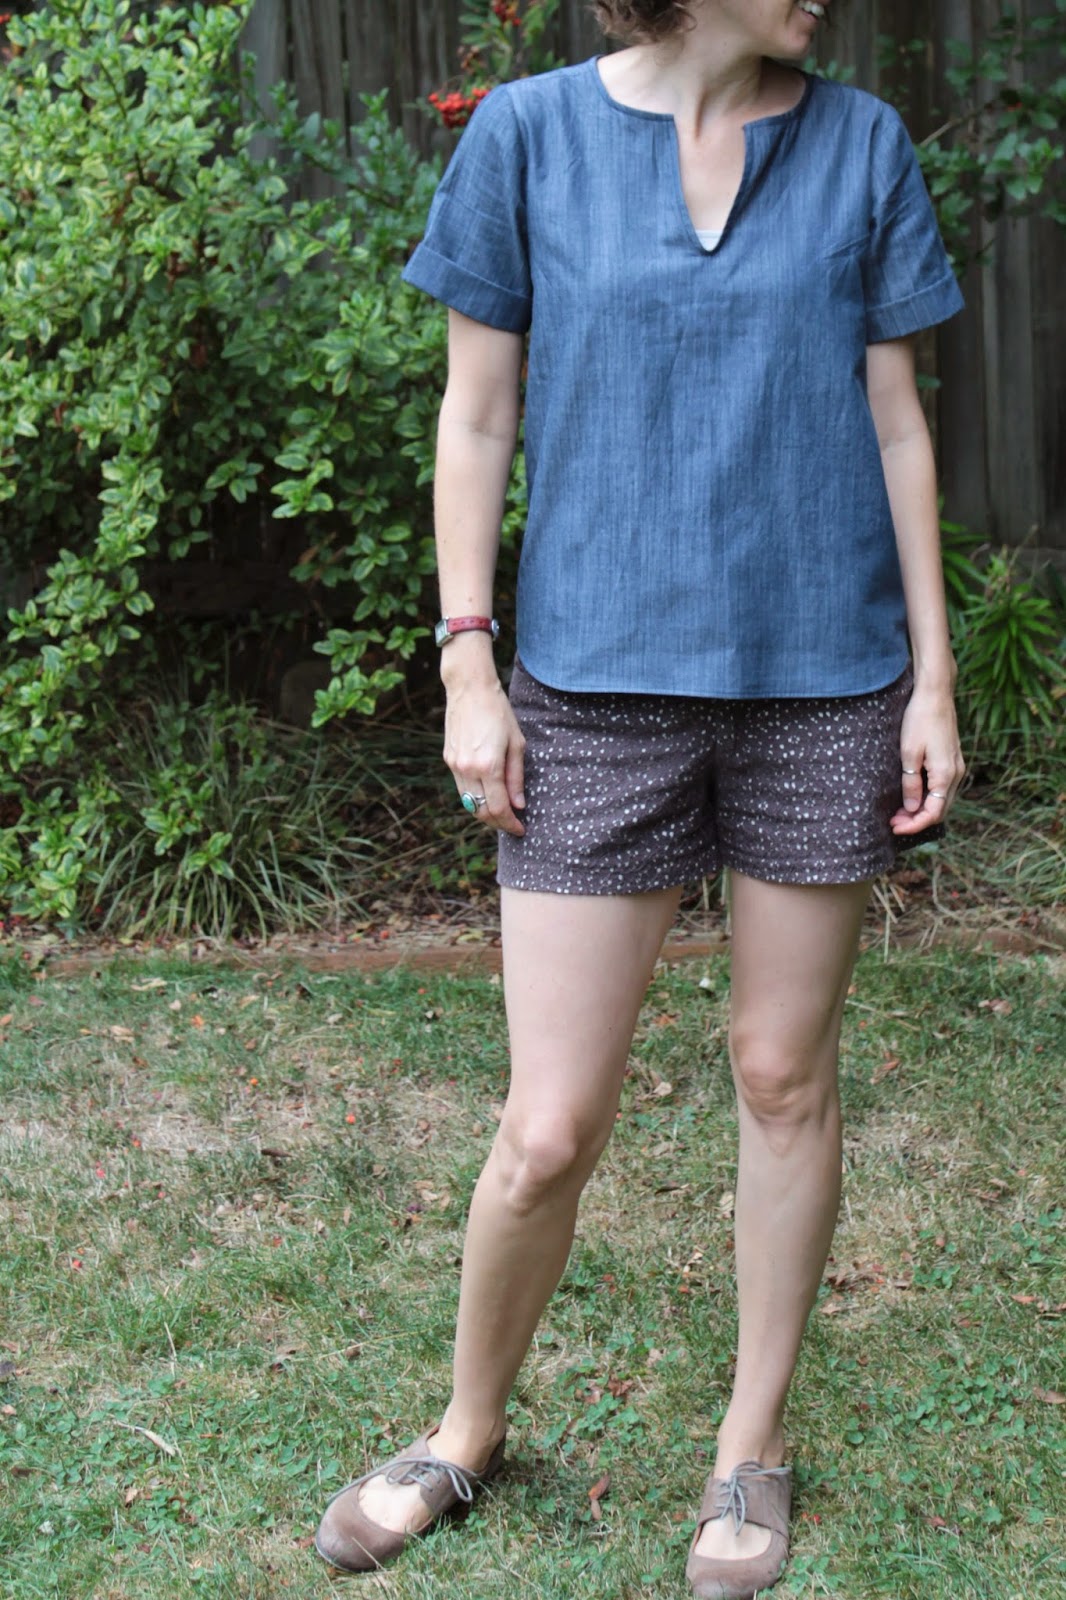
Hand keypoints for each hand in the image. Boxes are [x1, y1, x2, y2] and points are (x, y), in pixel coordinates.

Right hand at [443, 674, 526, 836]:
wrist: (469, 689)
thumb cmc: (499, 712)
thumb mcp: (516, 744)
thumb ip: (516, 777)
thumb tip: (518, 805)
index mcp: (488, 766)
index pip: (498, 808)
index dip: (510, 823)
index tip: (521, 829)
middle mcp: (468, 769)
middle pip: (481, 811)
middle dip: (498, 822)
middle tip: (512, 824)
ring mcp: (454, 766)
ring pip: (469, 803)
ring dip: (485, 812)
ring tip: (502, 812)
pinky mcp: (448, 759)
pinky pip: (462, 788)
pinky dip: (475, 797)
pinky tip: (488, 793)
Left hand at [890, 685, 965, 835]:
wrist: (936, 694)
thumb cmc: (919, 720)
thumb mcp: (909, 753)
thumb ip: (911, 784)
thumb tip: (913, 809)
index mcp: (945, 774)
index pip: (933, 813)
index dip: (914, 825)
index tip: (895, 827)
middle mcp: (956, 774)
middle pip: (940, 810)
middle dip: (917, 820)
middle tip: (893, 821)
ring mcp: (957, 767)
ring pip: (942, 800)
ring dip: (922, 809)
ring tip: (899, 811)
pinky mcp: (953, 760)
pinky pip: (943, 788)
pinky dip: (928, 797)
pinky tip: (912, 796)